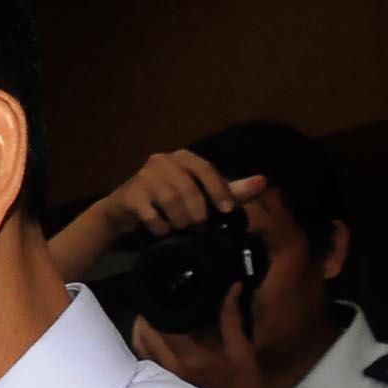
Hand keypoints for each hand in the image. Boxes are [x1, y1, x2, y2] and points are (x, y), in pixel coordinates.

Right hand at [97, 149, 264, 241]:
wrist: (124, 209)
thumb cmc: (168, 199)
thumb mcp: (202, 194)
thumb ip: (231, 190)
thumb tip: (263, 181)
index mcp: (184, 157)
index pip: (206, 169)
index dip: (218, 190)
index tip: (226, 211)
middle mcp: (163, 160)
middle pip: (188, 188)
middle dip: (197, 212)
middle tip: (199, 226)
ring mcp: (144, 176)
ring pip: (170, 202)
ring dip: (179, 221)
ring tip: (180, 228)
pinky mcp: (130, 194)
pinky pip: (152, 215)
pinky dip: (160, 228)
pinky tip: (162, 231)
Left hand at [131, 282, 274, 387]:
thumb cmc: (245, 383)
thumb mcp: (241, 348)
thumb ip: (231, 316)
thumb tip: (234, 286)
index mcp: (189, 359)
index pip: (161, 328)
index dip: (155, 310)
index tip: (157, 294)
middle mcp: (170, 370)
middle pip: (144, 338)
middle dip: (144, 318)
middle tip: (150, 302)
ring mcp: (164, 380)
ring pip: (141, 351)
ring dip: (141, 333)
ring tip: (148, 316)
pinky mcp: (164, 386)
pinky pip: (146, 362)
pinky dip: (145, 348)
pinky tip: (153, 338)